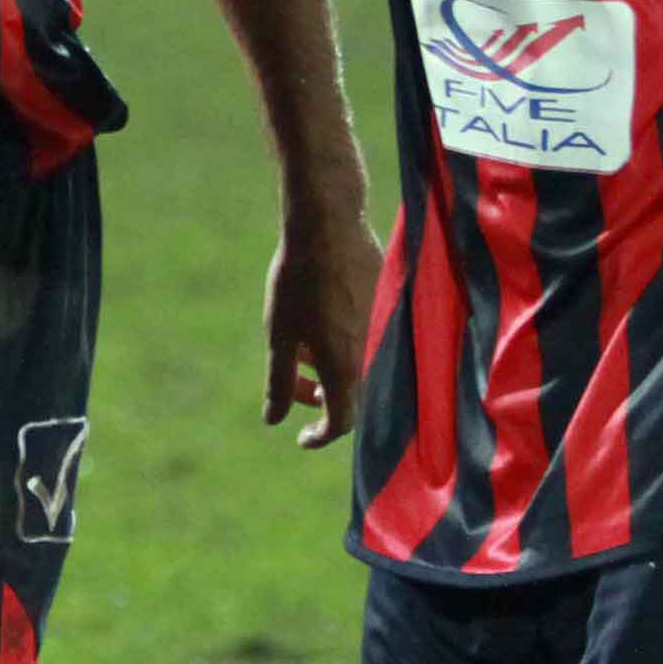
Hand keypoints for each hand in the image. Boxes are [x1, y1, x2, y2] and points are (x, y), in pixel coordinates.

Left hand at [266, 204, 383, 445]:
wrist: (328, 226)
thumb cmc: (298, 282)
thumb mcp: (279, 336)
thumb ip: (278, 382)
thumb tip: (273, 420)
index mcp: (345, 368)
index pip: (341, 422)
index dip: (320, 436)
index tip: (301, 437)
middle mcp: (373, 354)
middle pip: (350, 395)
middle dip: (319, 398)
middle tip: (295, 387)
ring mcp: (385, 330)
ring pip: (359, 365)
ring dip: (329, 368)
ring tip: (302, 346)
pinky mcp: (390, 306)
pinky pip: (370, 339)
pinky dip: (345, 342)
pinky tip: (322, 318)